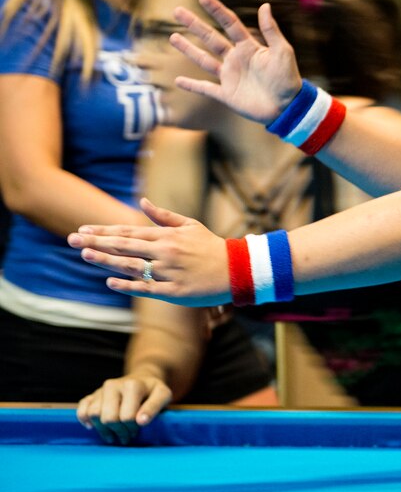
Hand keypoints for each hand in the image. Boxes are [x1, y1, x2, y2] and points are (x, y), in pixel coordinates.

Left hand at [68, 198, 231, 306]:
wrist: (237, 269)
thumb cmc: (212, 246)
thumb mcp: (190, 225)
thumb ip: (164, 216)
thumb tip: (143, 201)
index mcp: (167, 236)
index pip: (129, 231)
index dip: (104, 230)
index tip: (83, 229)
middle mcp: (165, 252)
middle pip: (125, 246)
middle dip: (97, 242)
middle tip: (72, 239)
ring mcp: (169, 272)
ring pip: (132, 266)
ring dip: (107, 260)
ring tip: (85, 255)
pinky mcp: (175, 291)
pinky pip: (147, 288)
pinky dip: (128, 285)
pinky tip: (110, 281)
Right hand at [76, 374, 172, 444]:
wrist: (142, 378)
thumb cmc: (153, 391)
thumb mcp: (163, 395)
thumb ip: (154, 407)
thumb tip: (141, 421)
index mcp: (133, 385)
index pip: (127, 417)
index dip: (132, 428)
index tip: (137, 431)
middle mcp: (113, 385)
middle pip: (109, 418)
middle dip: (118, 431)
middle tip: (126, 436)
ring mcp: (101, 389)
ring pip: (93, 415)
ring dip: (102, 429)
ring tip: (113, 434)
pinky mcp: (92, 394)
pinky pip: (82, 409)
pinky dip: (85, 420)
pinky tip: (93, 426)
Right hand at [169, 0, 302, 124]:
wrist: (289, 106)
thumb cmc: (288, 78)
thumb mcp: (282, 51)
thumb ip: (271, 30)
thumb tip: (265, 5)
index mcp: (249, 47)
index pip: (229, 24)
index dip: (217, 10)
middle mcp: (236, 59)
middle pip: (211, 38)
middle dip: (194, 24)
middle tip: (177, 11)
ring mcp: (230, 77)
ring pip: (204, 60)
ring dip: (188, 49)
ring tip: (172, 36)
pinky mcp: (227, 95)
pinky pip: (205, 89)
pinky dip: (192, 85)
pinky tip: (178, 80)